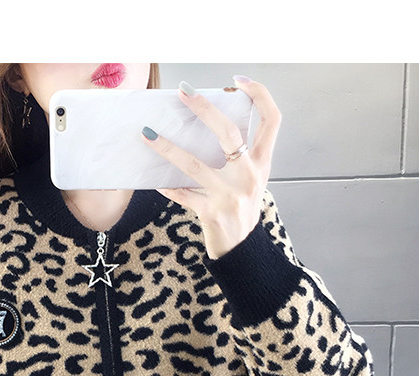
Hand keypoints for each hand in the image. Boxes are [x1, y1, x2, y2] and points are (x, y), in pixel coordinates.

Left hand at [141, 77, 280, 258]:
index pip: (272, 119)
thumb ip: (239, 157)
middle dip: (205, 109)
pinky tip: (154, 181)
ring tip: (147, 133)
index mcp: (262, 163)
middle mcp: (249, 175)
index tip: (238, 80)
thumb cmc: (242, 210)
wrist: (242, 251)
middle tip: (184, 92)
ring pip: (194, 164)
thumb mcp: (250, 180)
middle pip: (229, 133)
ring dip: (168, 148)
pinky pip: (183, 195)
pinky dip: (168, 187)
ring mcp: (230, 195)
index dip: (259, 94)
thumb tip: (207, 127)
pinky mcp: (212, 213)